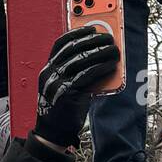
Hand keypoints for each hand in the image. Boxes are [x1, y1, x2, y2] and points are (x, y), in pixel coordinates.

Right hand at [33, 26, 120, 148]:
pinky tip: (111, 64)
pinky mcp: (69, 93)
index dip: (76, 33)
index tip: (90, 28)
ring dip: (101, 52)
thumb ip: (73, 72)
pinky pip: (88, 75)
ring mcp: (58, 83)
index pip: (60, 44)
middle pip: (73, 48)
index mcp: (47, 69)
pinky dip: (102, 67)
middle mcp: (50, 74)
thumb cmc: (61, 109)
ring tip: (114, 50)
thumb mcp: (61, 86)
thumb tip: (96, 55)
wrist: (52, 133)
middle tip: (108, 38)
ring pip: (82, 59)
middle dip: (93, 40)